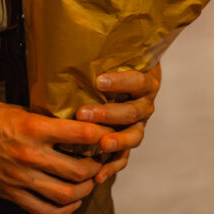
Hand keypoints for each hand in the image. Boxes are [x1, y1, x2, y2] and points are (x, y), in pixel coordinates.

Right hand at [0, 98, 111, 213]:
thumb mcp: (16, 108)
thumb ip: (43, 119)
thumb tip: (71, 123)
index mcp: (33, 127)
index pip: (81, 135)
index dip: (102, 135)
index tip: (109, 133)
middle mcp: (30, 155)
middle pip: (79, 169)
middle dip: (96, 166)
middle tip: (101, 160)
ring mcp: (20, 179)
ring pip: (66, 194)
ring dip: (85, 190)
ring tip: (89, 181)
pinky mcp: (11, 194)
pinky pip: (44, 210)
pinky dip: (64, 210)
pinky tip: (71, 202)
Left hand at [75, 64, 160, 182]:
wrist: (116, 84)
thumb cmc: (106, 68)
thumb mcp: (108, 59)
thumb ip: (98, 55)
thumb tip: (69, 38)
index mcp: (144, 80)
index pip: (138, 81)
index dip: (121, 81)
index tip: (99, 80)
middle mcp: (145, 104)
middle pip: (133, 111)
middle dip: (109, 113)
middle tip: (84, 113)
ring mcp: (138, 126)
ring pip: (134, 136)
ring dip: (116, 140)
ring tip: (101, 144)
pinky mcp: (127, 144)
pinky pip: (123, 158)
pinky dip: (111, 167)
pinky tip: (98, 176)